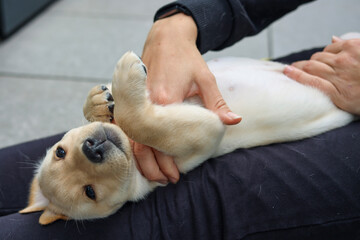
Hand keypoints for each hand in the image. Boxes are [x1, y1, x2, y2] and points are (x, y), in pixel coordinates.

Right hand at [134, 13, 241, 183]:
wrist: (165, 38)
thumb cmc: (186, 57)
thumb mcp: (205, 78)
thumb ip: (217, 103)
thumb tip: (234, 121)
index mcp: (165, 99)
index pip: (163, 139)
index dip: (167, 160)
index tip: (176, 174)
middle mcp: (146, 104)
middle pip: (145, 144)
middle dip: (154, 166)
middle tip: (167, 180)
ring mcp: (136, 102)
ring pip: (134, 139)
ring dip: (142, 159)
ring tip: (154, 175)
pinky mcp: (132, 101)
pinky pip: (130, 129)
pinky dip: (135, 145)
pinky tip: (142, 155)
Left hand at [284, 36, 359, 114]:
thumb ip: (350, 45)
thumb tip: (332, 38)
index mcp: (353, 48)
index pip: (328, 49)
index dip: (320, 55)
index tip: (314, 60)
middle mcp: (344, 60)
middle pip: (317, 58)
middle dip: (307, 62)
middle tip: (297, 66)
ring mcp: (339, 76)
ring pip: (312, 67)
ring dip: (298, 67)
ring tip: (288, 70)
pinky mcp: (337, 93)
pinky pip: (313, 82)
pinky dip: (298, 76)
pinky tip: (288, 72)